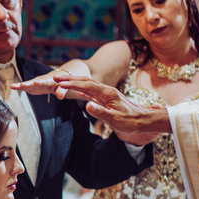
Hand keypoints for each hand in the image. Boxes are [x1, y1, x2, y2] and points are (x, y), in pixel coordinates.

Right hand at [11, 71, 73, 98]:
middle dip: (26, 84)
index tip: (35, 83)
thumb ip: (61, 92)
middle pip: (32, 82)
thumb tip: (60, 97)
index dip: (40, 83)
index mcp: (47, 81)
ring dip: (20, 85)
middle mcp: (39, 81)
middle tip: (21, 85)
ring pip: (26, 84)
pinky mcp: (31, 87)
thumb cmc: (60, 83)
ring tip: (12, 86)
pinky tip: (12, 87)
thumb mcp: (62, 88)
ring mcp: (34, 84)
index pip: (43, 82)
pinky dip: (18, 87)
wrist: (55, 79)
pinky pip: (24, 87)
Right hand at [52, 74, 170, 143]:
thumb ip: (100, 112)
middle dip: (69, 79)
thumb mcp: (115, 120)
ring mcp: (107, 94)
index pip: (86, 86)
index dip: (72, 84)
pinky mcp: (107, 99)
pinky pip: (91, 92)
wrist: (145, 120)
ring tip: (60, 82)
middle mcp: (107, 90)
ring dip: (74, 83)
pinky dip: (80, 89)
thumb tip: (87, 105)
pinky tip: (75, 91)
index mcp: (108, 93)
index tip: (59, 83)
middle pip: (85, 81)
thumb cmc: (131, 121)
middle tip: (54, 77)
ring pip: (87, 85)